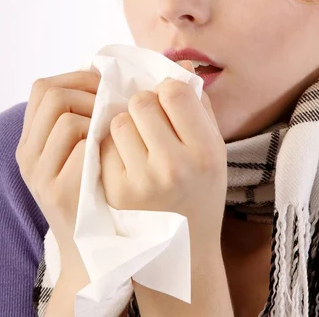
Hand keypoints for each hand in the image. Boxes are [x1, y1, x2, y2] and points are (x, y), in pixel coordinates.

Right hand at [15, 69, 100, 269]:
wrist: (87, 246)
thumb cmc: (90, 188)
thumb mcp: (73, 150)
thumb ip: (77, 117)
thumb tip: (99, 73)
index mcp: (30, 140)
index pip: (42, 88)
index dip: (76, 79)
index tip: (102, 88)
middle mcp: (27, 156)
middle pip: (52, 96)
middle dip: (88, 95)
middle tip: (111, 109)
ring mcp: (41, 176)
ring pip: (67, 120)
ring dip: (96, 121)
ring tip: (110, 134)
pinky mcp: (60, 194)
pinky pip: (82, 150)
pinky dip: (101, 146)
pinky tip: (112, 156)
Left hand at [99, 61, 226, 245]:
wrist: (182, 253)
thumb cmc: (200, 191)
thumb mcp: (214, 151)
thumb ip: (199, 106)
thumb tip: (180, 65)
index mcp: (206, 151)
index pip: (174, 92)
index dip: (168, 91)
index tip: (168, 103)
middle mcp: (175, 166)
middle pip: (142, 102)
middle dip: (143, 105)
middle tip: (149, 120)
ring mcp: (142, 181)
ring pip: (119, 121)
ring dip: (126, 124)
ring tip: (138, 143)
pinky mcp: (116, 193)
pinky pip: (104, 146)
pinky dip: (112, 147)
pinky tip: (125, 161)